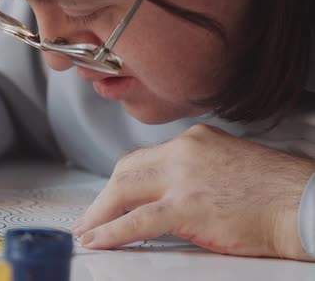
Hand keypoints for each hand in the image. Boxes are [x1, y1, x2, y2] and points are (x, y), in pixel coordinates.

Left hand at [72, 124, 314, 260]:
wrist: (306, 203)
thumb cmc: (276, 191)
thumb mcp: (228, 167)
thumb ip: (195, 174)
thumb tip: (169, 194)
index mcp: (195, 140)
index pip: (144, 158)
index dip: (122, 181)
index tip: (111, 196)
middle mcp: (184, 151)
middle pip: (127, 170)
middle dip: (105, 196)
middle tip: (91, 215)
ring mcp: (183, 177)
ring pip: (124, 190)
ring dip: (100, 213)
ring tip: (87, 230)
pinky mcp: (186, 206)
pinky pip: (137, 220)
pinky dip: (111, 230)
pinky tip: (97, 239)